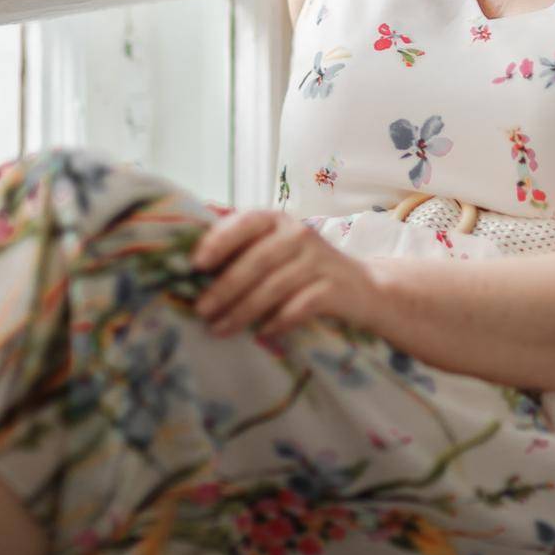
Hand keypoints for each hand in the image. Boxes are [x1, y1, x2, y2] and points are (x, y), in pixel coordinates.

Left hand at [190, 208, 380, 337]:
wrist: (363, 288)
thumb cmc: (304, 269)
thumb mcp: (276, 250)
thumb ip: (243, 251)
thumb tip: (191, 267)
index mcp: (278, 220)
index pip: (246, 222)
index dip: (220, 240)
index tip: (196, 264)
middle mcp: (299, 234)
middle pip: (257, 260)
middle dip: (225, 287)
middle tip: (201, 310)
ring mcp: (319, 260)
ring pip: (274, 286)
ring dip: (243, 311)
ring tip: (219, 329)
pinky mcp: (334, 288)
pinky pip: (300, 306)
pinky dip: (278, 320)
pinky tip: (261, 333)